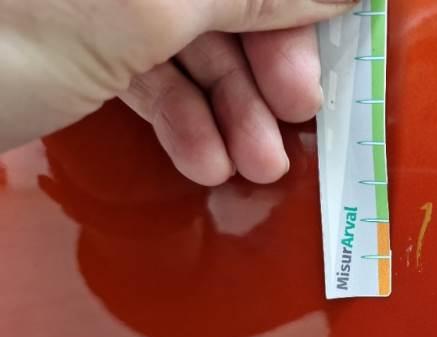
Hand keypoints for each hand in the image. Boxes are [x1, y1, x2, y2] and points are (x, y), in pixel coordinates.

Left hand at [0, 0, 354, 184]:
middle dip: (267, 62)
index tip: (344, 30)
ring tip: (254, 164)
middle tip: (299, 114)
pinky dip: (181, 120)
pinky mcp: (77, 44)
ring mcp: (97, 0)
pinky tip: (203, 158)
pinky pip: (148, 74)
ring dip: (231, 110)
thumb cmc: (3, 34)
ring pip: (191, 42)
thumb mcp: (146, 6)